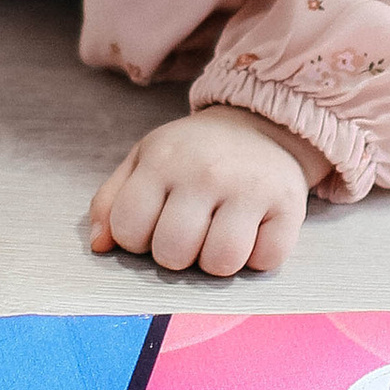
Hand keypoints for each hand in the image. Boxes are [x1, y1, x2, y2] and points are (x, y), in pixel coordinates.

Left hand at [88, 103, 321, 279]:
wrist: (261, 125)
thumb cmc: (193, 154)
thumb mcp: (145, 161)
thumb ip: (112, 201)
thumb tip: (100, 246)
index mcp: (162, 160)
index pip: (129, 230)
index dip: (137, 239)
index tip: (154, 224)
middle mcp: (206, 172)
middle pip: (173, 254)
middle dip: (176, 254)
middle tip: (190, 232)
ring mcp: (250, 188)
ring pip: (220, 264)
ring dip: (216, 261)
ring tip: (219, 234)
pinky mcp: (290, 205)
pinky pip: (265, 261)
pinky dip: (257, 258)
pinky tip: (253, 231)